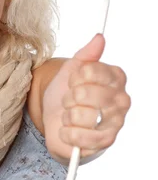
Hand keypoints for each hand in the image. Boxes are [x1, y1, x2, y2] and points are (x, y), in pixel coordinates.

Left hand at [42, 34, 130, 159]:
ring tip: (70, 117)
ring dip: (67, 117)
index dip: (74, 77)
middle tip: (70, 102)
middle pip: (84, 93)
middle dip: (68, 98)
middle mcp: (121, 99)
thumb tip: (99, 38)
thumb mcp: (71, 70)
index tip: (73, 82)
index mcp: (116, 78)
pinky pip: (81, 136)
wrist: (57, 122)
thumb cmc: (68, 95)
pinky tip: (69, 131)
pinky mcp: (105, 142)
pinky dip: (67, 134)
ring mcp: (116, 122)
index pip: (91, 70)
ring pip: (80, 115)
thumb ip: (86, 55)